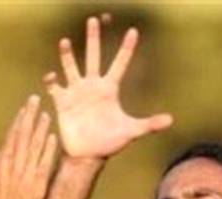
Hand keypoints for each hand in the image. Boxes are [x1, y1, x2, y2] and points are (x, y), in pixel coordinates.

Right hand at [0, 95, 58, 198]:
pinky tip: (53, 138)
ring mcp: (27, 176)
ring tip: (46, 114)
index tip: (24, 108)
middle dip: (29, 116)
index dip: (18, 121)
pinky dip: (49, 150)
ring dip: (41, 129)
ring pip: (35, 146)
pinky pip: (45, 164)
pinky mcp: (38, 186)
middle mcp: (14, 167)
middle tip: (36, 100)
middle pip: (23, 136)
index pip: (10, 137)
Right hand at [43, 15, 172, 159]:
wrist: (87, 155)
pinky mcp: (63, 103)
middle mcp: (92, 86)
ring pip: (71, 68)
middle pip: (93, 57)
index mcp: (109, 89)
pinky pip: (55, 88)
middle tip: (93, 20)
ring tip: (66, 42)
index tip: (134, 31)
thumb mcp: (130, 131)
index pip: (120, 64)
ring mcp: (76, 93)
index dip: (127, 48)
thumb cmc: (109, 142)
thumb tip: (170, 120)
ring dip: (68, 56)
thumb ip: (149, 124)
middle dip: (93, 39)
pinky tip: (51, 77)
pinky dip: (52, 82)